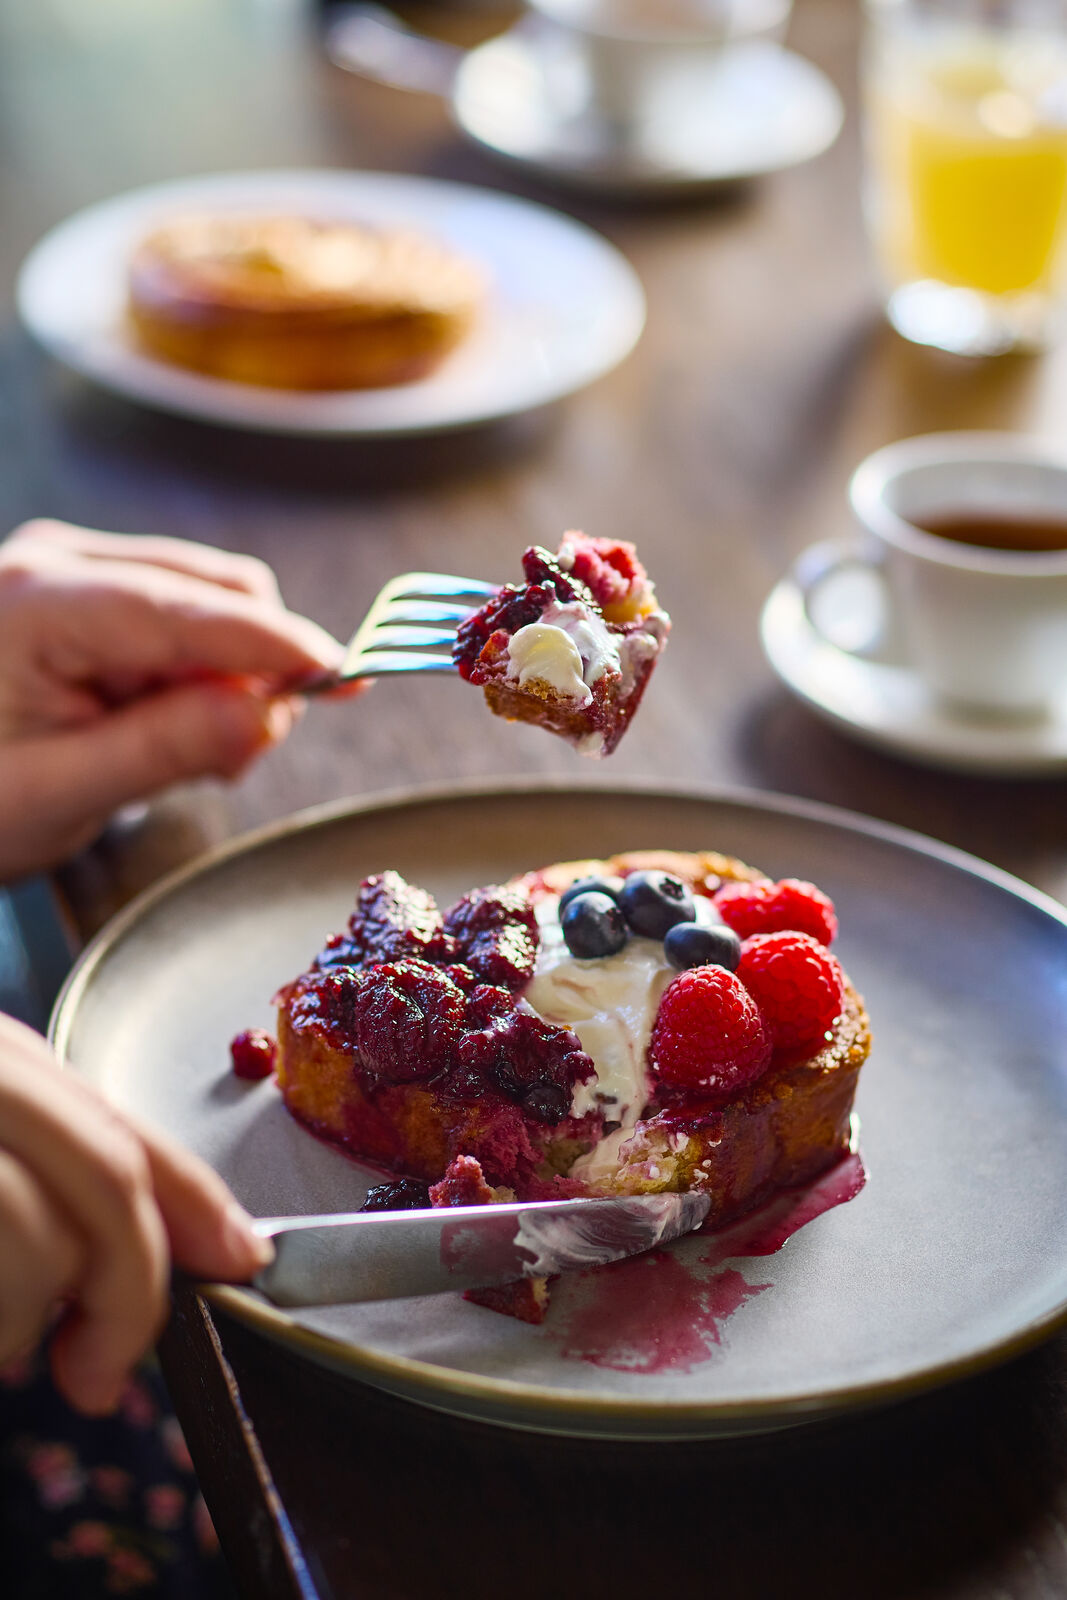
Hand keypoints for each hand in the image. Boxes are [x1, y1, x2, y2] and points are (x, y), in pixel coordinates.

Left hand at [0, 519, 348, 877]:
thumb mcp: (58, 793)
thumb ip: (164, 748)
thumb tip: (265, 710)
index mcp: (40, 602)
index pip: (187, 611)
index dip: (278, 643)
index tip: (347, 673)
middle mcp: (56, 563)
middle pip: (211, 590)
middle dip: (254, 667)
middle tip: (237, 757)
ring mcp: (66, 571)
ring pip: (202, 602)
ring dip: (224, 675)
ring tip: (185, 754)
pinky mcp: (78, 593)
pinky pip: (173, 617)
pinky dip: (193, 672)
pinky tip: (160, 726)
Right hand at [0, 1012, 272, 1413]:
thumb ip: (68, 1172)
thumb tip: (205, 1248)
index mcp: (6, 1061)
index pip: (128, 1132)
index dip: (201, 1204)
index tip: (246, 1263)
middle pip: (113, 1181)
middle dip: (133, 1290)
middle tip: (103, 1372)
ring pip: (46, 1248)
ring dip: (28, 1323)